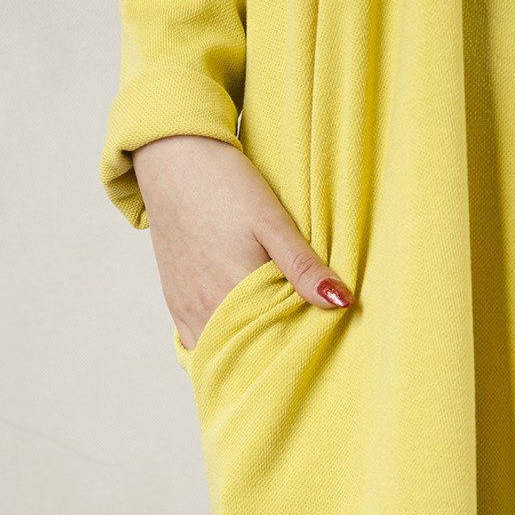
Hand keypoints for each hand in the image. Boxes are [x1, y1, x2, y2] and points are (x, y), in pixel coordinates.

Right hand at [132, 135, 354, 350]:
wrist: (172, 158)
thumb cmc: (224, 184)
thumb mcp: (272, 222)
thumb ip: (303, 267)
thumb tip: (342, 303)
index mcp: (233, 293)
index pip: (272, 346)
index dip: (297, 350)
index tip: (318, 346)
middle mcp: (204, 309)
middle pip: (246, 353)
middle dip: (272, 355)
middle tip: (301, 349)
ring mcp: (186, 308)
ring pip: (219, 350)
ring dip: (246, 350)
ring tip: (274, 342)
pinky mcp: (174, 301)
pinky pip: (197, 341)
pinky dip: (219, 343)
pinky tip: (240, 332)